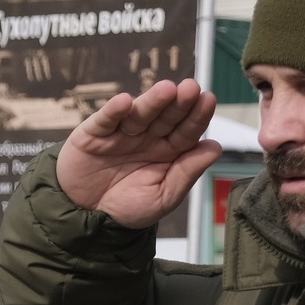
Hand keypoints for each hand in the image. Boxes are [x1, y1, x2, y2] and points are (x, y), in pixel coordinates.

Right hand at [55, 78, 222, 229]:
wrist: (88, 217)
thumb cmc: (128, 207)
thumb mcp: (163, 196)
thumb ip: (187, 172)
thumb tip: (216, 147)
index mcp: (168, 151)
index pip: (186, 131)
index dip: (197, 116)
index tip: (208, 100)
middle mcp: (147, 138)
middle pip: (166, 117)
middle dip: (179, 103)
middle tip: (192, 88)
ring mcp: (121, 133)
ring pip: (139, 114)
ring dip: (152, 101)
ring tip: (167, 89)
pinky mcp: (94, 134)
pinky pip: (104, 120)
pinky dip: (113, 111)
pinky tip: (124, 102)